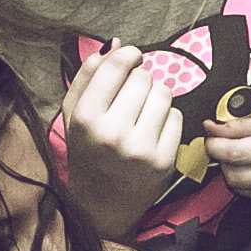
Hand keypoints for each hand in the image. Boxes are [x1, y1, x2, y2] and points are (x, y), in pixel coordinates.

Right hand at [61, 42, 181, 238]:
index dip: (129, 56)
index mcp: (85, 117)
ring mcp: (140, 149)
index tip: (131, 60)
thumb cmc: (87, 152)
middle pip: (144, 78)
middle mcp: (112, 133)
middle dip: (141, 81)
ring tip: (142, 114)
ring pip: (164, 94)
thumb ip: (89, 75)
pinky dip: (168, 120)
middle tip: (132, 98)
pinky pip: (177, 118)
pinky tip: (152, 133)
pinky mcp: (163, 162)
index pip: (118, 65)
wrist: (99, 206)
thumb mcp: (73, 114)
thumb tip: (116, 44)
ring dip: (156, 98)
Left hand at [205, 109, 250, 218]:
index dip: (214, 144)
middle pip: (235, 175)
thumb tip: (212, 127)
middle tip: (225, 147)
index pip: (236, 152)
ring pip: (243, 189)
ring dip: (236, 174)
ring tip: (246, 159)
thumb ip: (248, 125)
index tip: (209, 134)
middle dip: (222, 160)